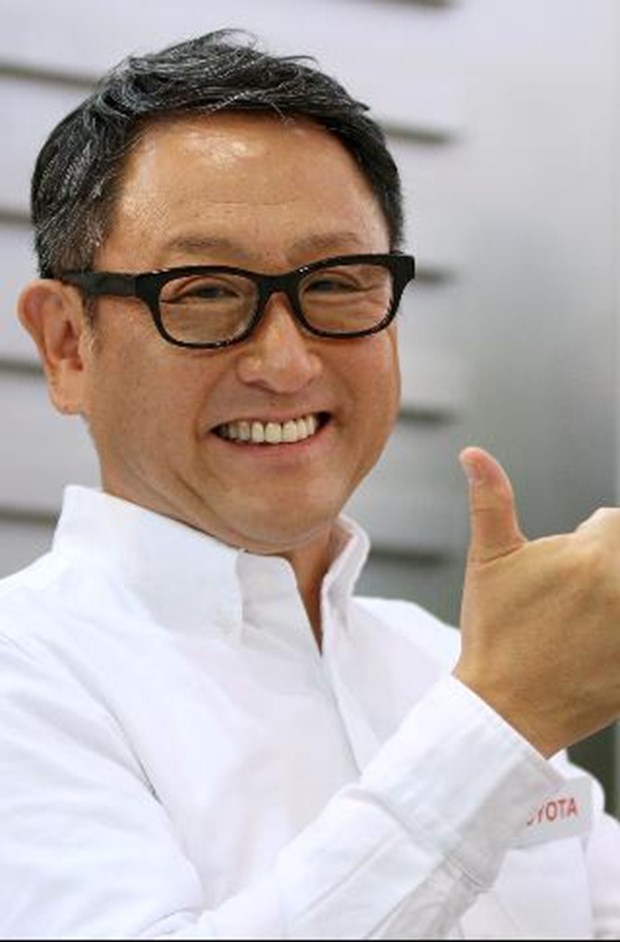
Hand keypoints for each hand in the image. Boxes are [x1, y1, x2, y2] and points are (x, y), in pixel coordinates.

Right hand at [453, 446, 619, 756]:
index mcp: (589, 554)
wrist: (505, 708)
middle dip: (606, 568)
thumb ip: (490, 499)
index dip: (587, 542)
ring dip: (614, 596)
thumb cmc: (495, 635)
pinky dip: (619, 632)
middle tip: (573, 602)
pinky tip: (598, 645)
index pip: (613, 521)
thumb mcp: (488, 561)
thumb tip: (474, 455)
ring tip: (586, 623)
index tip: (566, 573)